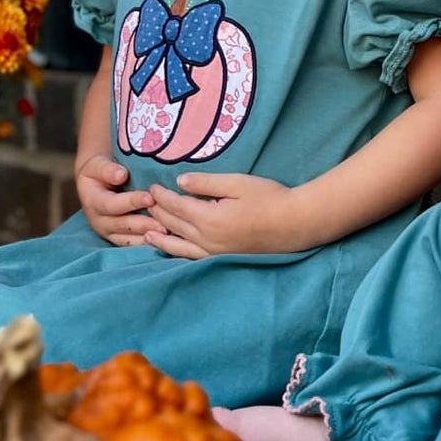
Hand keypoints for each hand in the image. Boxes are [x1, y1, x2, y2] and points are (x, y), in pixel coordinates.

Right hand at [75, 153, 158, 246]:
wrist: (95, 184)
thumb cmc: (99, 171)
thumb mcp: (97, 165)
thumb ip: (107, 169)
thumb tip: (121, 175)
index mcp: (93, 201)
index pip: (112, 204)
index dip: (131, 202)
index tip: (150, 198)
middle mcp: (98, 221)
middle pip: (122, 225)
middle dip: (144, 224)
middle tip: (164, 224)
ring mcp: (108, 232)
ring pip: (128, 239)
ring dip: (148, 237)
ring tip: (168, 233)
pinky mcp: (118, 239)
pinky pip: (133, 244)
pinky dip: (148, 243)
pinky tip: (165, 240)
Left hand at [145, 173, 301, 257]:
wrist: (295, 224)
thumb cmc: (270, 198)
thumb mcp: (237, 183)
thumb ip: (206, 183)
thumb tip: (179, 182)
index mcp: (209, 218)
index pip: (176, 206)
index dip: (161, 196)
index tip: (151, 187)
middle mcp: (207, 239)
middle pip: (174, 225)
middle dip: (158, 213)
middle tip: (145, 204)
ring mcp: (215, 253)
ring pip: (180, 245)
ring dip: (162, 238)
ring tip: (148, 234)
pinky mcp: (224, 259)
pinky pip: (194, 258)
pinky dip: (179, 254)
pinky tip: (174, 252)